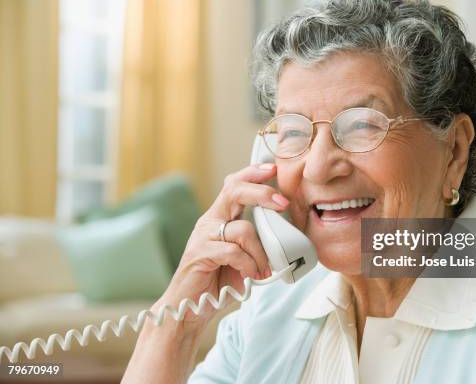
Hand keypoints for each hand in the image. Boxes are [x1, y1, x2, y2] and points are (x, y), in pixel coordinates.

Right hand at [152, 163, 289, 333]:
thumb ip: (255, 242)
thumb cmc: (217, 282)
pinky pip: (233, 251)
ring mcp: (203, 236)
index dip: (253, 173)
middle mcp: (209, 221)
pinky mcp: (199, 253)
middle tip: (283, 204)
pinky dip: (249, 264)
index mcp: (219, 217)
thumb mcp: (241, 256)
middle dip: (262, 193)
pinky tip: (252, 276)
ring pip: (242, 229)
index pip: (234, 184)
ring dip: (260, 252)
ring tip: (264, 270)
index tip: (274, 169)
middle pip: (234, 191)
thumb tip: (286, 236)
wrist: (188, 309)